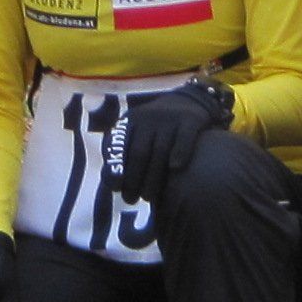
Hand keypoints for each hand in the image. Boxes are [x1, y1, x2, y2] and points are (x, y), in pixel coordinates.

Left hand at [109, 78, 230, 199]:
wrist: (189, 101)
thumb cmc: (157, 128)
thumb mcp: (137, 131)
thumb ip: (123, 151)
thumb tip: (111, 183)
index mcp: (131, 120)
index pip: (120, 146)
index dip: (117, 168)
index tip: (116, 189)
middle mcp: (149, 117)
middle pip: (139, 152)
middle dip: (133, 179)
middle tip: (131, 200)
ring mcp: (170, 117)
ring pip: (160, 150)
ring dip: (153, 176)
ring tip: (148, 197)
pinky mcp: (191, 119)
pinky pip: (184, 138)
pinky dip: (179, 153)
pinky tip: (175, 169)